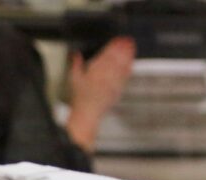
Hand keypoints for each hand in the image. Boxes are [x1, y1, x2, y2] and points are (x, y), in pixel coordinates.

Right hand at [66, 36, 135, 152]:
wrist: (87, 113)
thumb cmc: (80, 98)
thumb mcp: (74, 79)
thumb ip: (76, 64)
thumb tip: (75, 54)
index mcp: (93, 71)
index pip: (105, 56)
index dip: (112, 47)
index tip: (117, 40)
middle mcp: (104, 76)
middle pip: (115, 59)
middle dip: (121, 48)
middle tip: (127, 39)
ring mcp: (112, 83)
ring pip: (121, 66)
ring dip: (127, 56)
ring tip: (131, 47)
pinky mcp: (117, 90)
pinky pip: (124, 78)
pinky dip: (128, 69)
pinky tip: (131, 63)